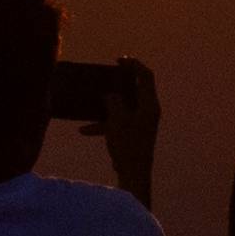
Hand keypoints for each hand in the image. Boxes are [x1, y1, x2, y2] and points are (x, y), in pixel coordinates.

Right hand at [94, 56, 160, 208]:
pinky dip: (104, 123)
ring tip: (93, 100)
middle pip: (135, 89)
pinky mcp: (134, 134)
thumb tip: (110, 95)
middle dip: (119, 82)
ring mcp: (142, 123)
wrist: (133, 174)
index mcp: (149, 104)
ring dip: (109, 103)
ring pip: (125, 105)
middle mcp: (148, 111)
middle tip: (106, 75)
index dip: (133, 64)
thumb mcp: (117, 119)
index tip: (118, 60)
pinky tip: (84, 130)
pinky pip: (119, 122)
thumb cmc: (128, 145)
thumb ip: (114, 101)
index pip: (146, 76)